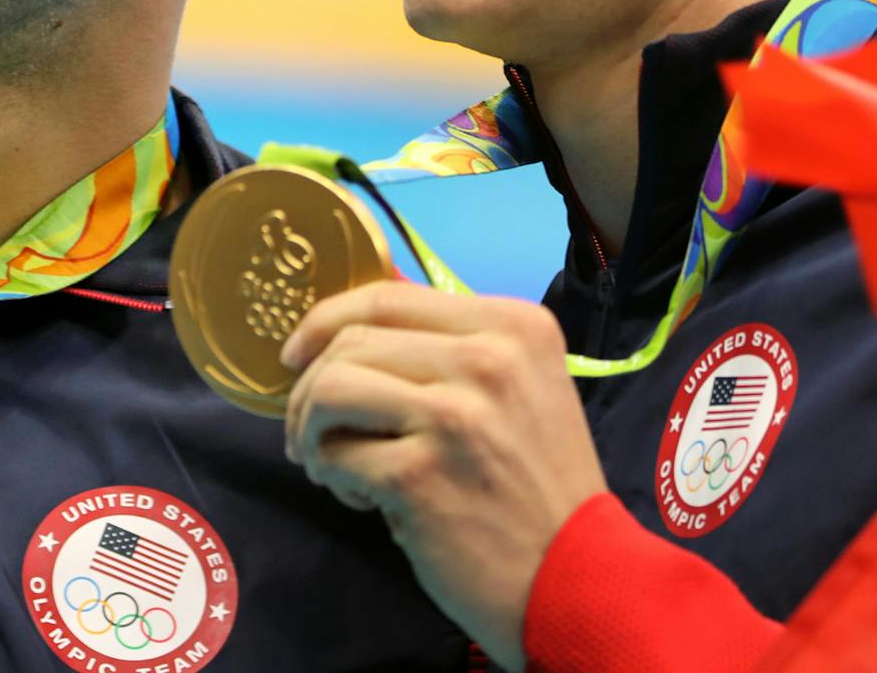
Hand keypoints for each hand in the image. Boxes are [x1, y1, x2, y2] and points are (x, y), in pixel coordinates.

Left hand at [282, 280, 604, 669]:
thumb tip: (349, 322)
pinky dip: (332, 476)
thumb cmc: (539, 487)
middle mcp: (488, 359)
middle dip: (310, 387)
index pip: (388, 296)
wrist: (579, 580)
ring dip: (310, 429)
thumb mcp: (518, 390)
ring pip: (330, 388)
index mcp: (514, 326)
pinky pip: (335, 454)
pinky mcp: (420, 475)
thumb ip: (449, 349)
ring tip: (329, 463)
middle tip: (312, 432)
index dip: (325, 320)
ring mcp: (454, 416)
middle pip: (350, 341)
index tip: (297, 354)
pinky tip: (362, 499)